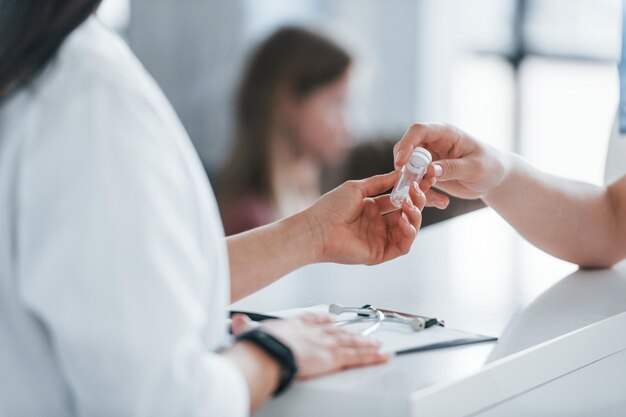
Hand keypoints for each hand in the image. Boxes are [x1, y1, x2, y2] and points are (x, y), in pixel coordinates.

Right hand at [231, 313, 389, 378]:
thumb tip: (236, 322)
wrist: (268, 351)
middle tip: (364, 333)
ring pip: (352, 343)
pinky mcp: (334, 357)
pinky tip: (383, 355)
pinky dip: (373, 356)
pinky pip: (358, 357)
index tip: (330, 318)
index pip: (313, 319)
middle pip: (338, 331)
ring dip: (367, 344)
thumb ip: (244, 326)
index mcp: (296, 325)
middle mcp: (314, 332)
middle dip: (352, 333)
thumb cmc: (259, 344)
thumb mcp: (249, 331)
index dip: (324, 319)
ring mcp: (326, 344)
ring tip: (378, 345)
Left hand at [303, 171, 429, 264]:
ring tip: (409, 204)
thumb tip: (400, 173)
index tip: (424, 179)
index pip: (399, 200)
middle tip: (418, 190)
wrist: (316, 229)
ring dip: (414, 215)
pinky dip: (409, 232)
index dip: (413, 191)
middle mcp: (378, 225)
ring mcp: (380, 240)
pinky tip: (404, 219)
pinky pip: (403, 245)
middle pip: (408, 214)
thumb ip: (380, 182)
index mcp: (372, 209)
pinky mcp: (380, 254)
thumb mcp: (357, 188)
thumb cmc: (331, 207)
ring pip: (409, 229)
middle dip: (418, 201)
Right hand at [393, 123, 508, 201]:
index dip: (406, 144)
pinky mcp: (428, 175)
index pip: (418, 131)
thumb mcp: (474, 167)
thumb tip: (430, 170)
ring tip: (438, 199)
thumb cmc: (490, 166)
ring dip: (415, 186)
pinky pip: (417, 184)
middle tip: (414, 186)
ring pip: (408, 170)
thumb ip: (452, 168)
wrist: (495, 179)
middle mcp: (433, 144)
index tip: (400, 163)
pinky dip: (424, 195)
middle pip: (406, 150)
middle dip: (405, 169)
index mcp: (444, 134)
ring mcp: (429, 159)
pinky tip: (441, 202)